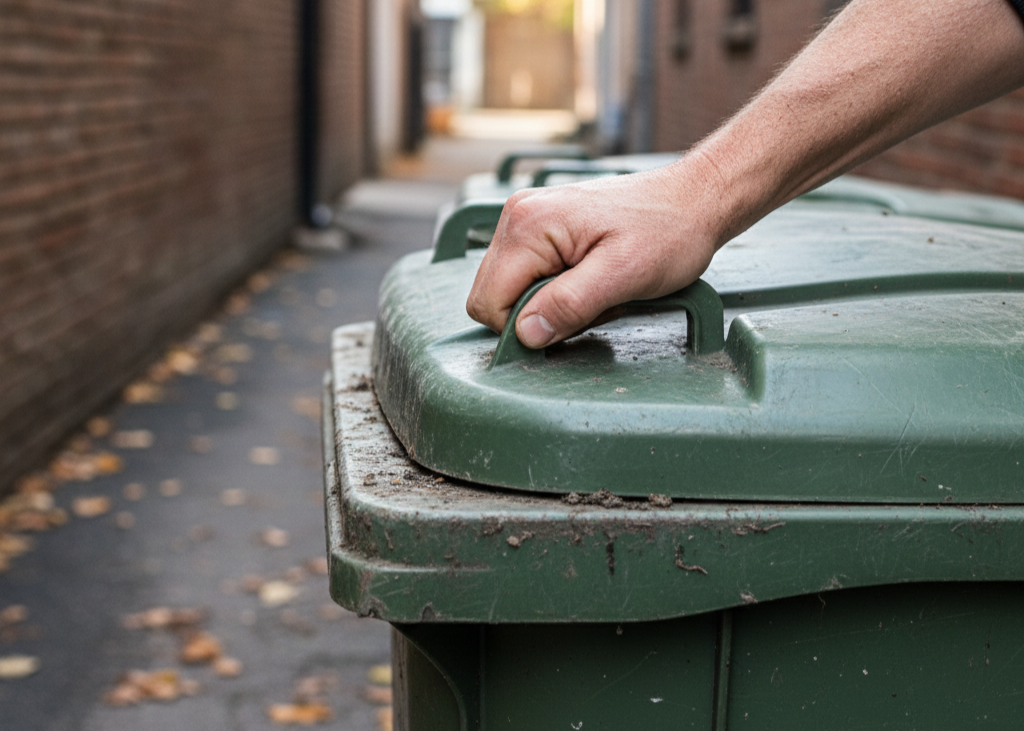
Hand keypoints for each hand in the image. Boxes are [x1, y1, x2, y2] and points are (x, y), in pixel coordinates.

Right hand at [466, 160, 723, 347]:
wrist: (694, 200)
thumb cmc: (668, 232)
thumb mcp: (624, 275)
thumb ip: (570, 304)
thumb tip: (526, 334)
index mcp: (528, 225)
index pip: (488, 302)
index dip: (525, 328)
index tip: (572, 322)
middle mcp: (517, 217)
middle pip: (492, 297)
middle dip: (538, 316)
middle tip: (590, 305)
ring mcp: (526, 220)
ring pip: (512, 291)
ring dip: (550, 305)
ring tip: (595, 291)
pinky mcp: (540, 228)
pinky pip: (529, 277)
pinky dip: (556, 290)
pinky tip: (589, 281)